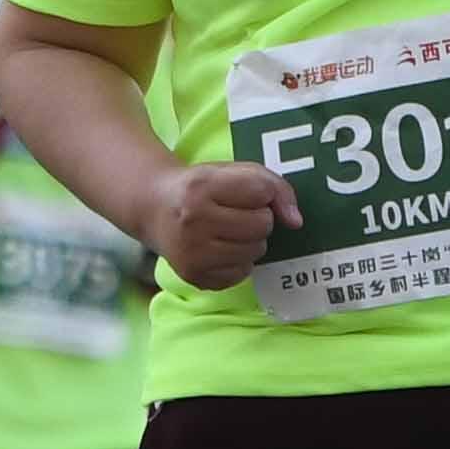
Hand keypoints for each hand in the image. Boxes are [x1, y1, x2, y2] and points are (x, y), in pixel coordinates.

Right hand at [140, 160, 295, 291]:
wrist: (153, 207)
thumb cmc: (201, 186)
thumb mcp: (233, 171)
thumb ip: (273, 186)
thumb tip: (296, 222)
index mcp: (201, 187)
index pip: (261, 192)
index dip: (261, 192)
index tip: (242, 192)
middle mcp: (193, 221)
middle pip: (262, 225)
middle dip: (258, 218)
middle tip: (235, 213)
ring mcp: (192, 253)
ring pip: (256, 251)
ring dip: (251, 241)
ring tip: (227, 230)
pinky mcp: (194, 277)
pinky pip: (242, 273)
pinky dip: (238, 262)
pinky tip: (219, 248)